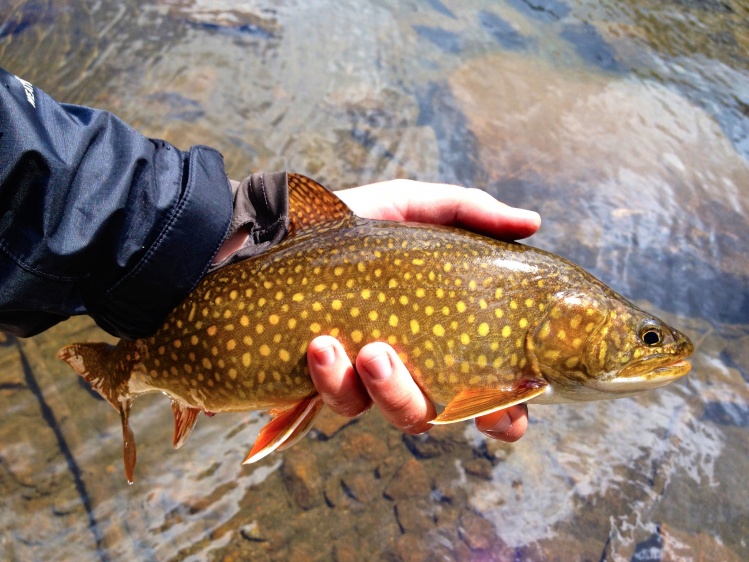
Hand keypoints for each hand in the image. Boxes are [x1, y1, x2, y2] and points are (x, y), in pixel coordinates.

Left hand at [307, 179, 540, 442]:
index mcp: (437, 331)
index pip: (483, 387)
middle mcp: (404, 362)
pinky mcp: (316, 383)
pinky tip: (321, 344)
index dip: (503, 411)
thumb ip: (469, 212)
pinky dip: (332, 377)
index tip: (505, 412)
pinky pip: (334, 401)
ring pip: (389, 412)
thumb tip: (533, 223)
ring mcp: (360, 378)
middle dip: (431, 399)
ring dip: (385, 388)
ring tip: (367, 350)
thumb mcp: (409, 206)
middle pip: (433, 413)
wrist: (265, 229)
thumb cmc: (344, 222)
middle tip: (404, 360)